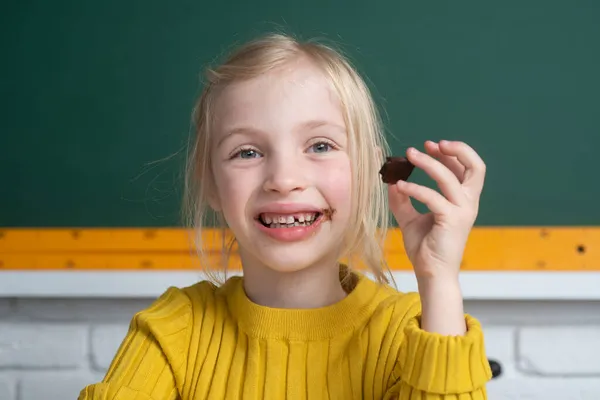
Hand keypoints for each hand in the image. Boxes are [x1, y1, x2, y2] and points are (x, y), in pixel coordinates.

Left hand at [388, 140, 485, 282]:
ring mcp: (463, 211)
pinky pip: (433, 197)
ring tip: (409, 155)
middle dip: (455, 150)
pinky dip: (415, 188)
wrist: (431, 272)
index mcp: (463, 200)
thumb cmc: (425, 247)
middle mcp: (468, 203)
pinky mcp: (452, 219)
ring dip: (428, 163)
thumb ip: (403, 200)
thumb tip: (392, 182)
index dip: (451, 153)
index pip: (467, 168)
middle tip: (428, 144)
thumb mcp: (410, 219)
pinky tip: (400, 187)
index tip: (429, 146)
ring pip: (449, 177)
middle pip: (475, 167)